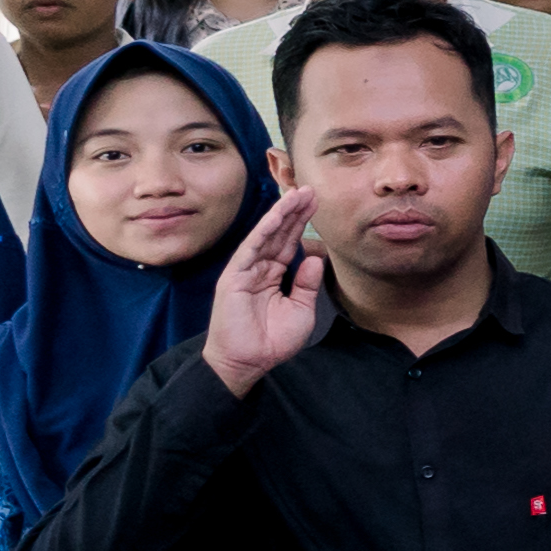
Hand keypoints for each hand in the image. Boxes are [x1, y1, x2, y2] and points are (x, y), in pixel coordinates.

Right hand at [201, 193, 330, 392]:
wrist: (249, 361)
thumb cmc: (271, 340)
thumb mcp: (301, 309)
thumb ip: (308, 284)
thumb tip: (316, 259)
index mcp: (274, 275)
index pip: (289, 243)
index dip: (301, 223)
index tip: (316, 203)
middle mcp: (259, 269)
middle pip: (279, 234)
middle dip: (294, 211)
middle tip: (310, 189)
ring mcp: (245, 271)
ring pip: (266, 236)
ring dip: (281, 214)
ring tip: (297, 194)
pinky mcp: (234, 276)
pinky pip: (252, 248)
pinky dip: (265, 230)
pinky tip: (277, 215)